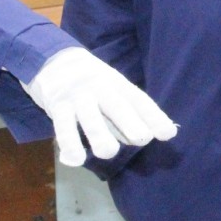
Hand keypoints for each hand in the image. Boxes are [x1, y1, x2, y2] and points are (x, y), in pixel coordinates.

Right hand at [25, 48, 176, 164]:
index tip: (168, 134)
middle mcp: (100, 88)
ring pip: (90, 117)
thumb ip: (125, 115)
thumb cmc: (91, 83)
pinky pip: (63, 127)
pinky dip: (69, 145)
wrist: (52, 60)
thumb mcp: (111, 90)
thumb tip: (146, 138)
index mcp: (118, 84)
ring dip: (99, 135)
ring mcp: (78, 96)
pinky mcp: (57, 105)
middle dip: (130, 122)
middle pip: (117, 105)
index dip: (154, 116)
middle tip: (143, 138)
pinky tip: (76, 160)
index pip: (138, 100)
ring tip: (108, 152)